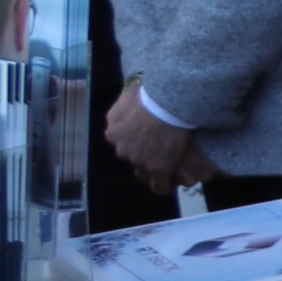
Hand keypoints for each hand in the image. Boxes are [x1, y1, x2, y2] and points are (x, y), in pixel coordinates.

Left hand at [103, 81, 217, 193]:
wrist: (166, 104)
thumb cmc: (150, 94)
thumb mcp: (128, 94)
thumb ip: (124, 105)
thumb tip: (129, 101)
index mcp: (113, 131)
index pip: (120, 141)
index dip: (133, 139)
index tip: (144, 137)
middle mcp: (121, 147)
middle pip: (130, 155)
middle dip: (141, 154)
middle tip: (157, 148)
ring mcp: (138, 159)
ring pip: (142, 171)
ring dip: (150, 171)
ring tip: (163, 168)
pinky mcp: (157, 168)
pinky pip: (158, 184)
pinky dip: (162, 186)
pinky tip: (168, 185)